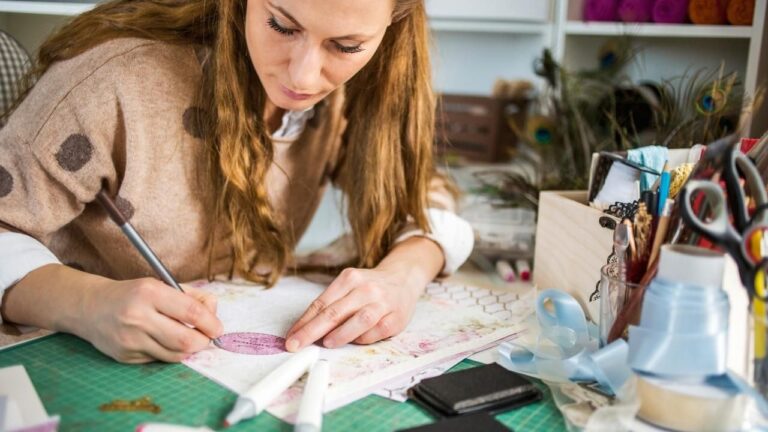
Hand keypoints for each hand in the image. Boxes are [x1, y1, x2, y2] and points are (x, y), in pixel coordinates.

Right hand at [79, 278, 222, 362]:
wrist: (91, 307)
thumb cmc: (133, 295)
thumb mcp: (161, 285)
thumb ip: (191, 297)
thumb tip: (214, 312)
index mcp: (150, 292)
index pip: (191, 311)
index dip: (211, 323)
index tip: (218, 328)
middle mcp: (138, 316)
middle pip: (185, 340)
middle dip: (203, 342)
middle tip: (206, 338)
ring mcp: (130, 339)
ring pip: (175, 354)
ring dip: (188, 350)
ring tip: (188, 339)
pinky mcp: (125, 356)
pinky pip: (159, 359)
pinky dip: (168, 353)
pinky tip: (162, 341)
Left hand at [284, 267, 424, 351]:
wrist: (403, 278)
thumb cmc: (370, 287)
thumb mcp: (348, 286)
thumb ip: (330, 305)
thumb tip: (304, 329)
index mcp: (350, 278)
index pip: (322, 303)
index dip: (304, 322)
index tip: (291, 336)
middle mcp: (366, 288)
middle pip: (335, 312)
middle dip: (312, 331)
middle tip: (296, 344)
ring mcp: (383, 303)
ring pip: (360, 320)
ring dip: (341, 334)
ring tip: (326, 343)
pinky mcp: (396, 318)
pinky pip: (376, 331)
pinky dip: (363, 339)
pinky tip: (354, 341)